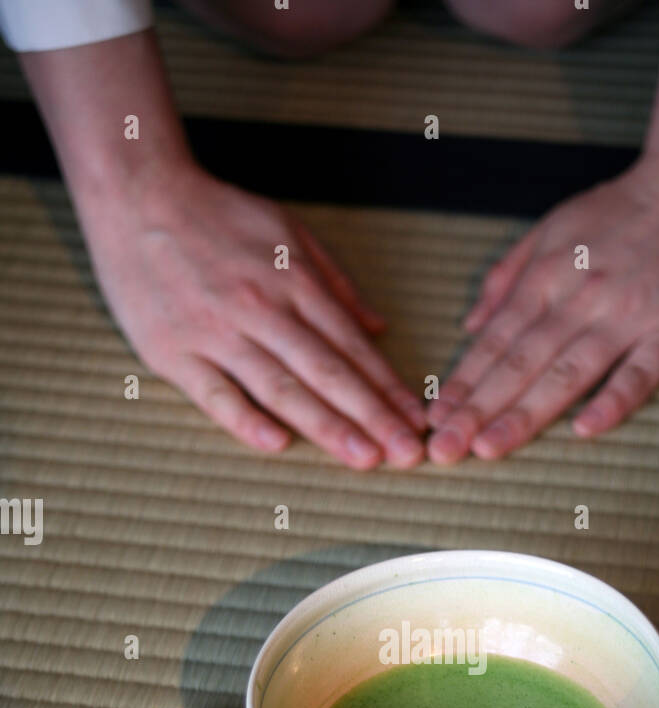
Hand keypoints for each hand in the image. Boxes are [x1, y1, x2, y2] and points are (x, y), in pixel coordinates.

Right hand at [80, 162, 425, 465]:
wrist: (137, 194)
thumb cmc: (218, 216)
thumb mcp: (288, 230)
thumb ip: (335, 282)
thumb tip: (379, 328)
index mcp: (293, 280)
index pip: (351, 345)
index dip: (387, 387)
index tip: (416, 421)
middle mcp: (260, 308)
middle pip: (326, 372)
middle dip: (372, 416)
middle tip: (406, 454)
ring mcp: (215, 331)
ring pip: (280, 387)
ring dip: (326, 425)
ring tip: (363, 457)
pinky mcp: (172, 350)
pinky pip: (213, 392)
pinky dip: (244, 419)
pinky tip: (276, 444)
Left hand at [426, 153, 658, 461]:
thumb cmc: (625, 208)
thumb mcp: (554, 226)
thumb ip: (509, 277)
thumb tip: (470, 326)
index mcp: (549, 274)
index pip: (496, 339)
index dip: (463, 382)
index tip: (435, 419)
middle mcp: (583, 297)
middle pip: (522, 362)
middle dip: (478, 409)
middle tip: (445, 450)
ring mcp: (629, 315)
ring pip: (569, 372)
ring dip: (525, 413)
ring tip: (489, 448)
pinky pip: (641, 372)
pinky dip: (614, 400)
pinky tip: (585, 430)